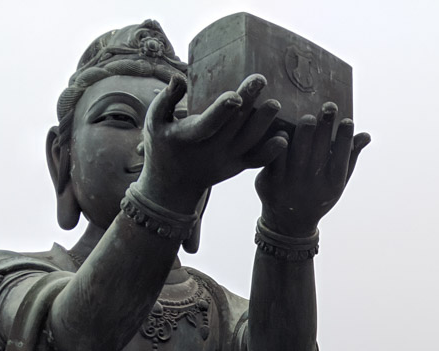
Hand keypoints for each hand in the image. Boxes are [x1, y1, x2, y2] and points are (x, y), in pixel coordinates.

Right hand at [136, 74, 284, 212]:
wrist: (173, 186)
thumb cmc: (162, 146)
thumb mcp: (154, 122)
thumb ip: (166, 99)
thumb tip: (178, 77)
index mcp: (189, 138)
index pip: (209, 123)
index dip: (222, 110)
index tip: (235, 95)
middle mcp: (211, 150)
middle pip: (233, 125)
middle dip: (248, 102)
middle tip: (261, 79)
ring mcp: (227, 160)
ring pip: (249, 142)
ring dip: (264, 124)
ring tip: (276, 104)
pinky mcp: (237, 167)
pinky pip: (257, 160)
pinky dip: (271, 152)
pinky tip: (284, 138)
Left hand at [255, 102, 369, 235]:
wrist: (289, 222)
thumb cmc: (318, 195)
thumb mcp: (337, 182)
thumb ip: (351, 157)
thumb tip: (366, 135)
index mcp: (332, 182)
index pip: (342, 156)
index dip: (345, 137)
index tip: (347, 120)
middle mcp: (313, 182)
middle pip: (320, 147)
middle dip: (326, 125)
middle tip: (328, 107)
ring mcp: (291, 181)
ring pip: (298, 147)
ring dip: (304, 129)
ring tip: (308, 117)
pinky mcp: (270, 180)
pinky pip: (275, 155)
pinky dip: (279, 140)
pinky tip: (282, 127)